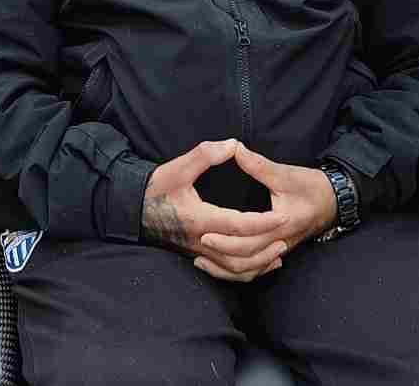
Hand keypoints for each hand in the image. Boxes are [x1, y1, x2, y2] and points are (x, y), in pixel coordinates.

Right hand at [142, 140, 289, 281]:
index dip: (263, 223)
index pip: (237, 226)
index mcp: (199, 219)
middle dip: (265, 247)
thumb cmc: (155, 188)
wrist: (132, 210)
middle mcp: (200, 241)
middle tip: (286, 234)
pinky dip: (245, 273)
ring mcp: (198, 252)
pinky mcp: (196, 256)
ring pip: (233, 269)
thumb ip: (205, 155)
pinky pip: (224, 272)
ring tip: (278, 251)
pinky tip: (260, 264)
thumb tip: (233, 144)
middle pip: (239, 255)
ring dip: (258, 263)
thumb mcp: (177, 167)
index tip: (284, 217)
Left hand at [196, 144, 337, 280]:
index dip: (226, 239)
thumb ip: (259, 165)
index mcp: (281, 224)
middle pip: (246, 259)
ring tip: (201, 260)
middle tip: (198, 244)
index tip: (204, 233)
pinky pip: (257, 268)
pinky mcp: (278, 250)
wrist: (335, 201)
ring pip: (251, 269)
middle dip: (221, 254)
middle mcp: (280, 242)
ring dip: (226, 268)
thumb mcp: (286, 174)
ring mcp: (280, 249)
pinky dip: (239, 270)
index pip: (249, 240)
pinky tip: (222, 265)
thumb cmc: (312, 187)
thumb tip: (235, 149)